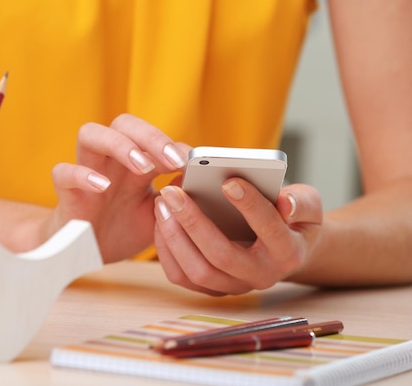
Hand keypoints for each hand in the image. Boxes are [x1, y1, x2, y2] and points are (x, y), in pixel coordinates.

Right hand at [49, 114, 188, 262]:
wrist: (90, 254)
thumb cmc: (125, 229)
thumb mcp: (159, 215)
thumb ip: (177, 197)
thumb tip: (200, 179)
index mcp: (135, 162)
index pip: (152, 137)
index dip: (172, 145)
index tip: (191, 163)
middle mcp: (110, 160)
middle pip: (123, 123)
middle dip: (150, 136)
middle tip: (171, 160)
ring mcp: (86, 171)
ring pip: (90, 133)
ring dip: (118, 144)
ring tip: (141, 166)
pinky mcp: (66, 191)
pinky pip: (64, 171)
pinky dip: (82, 174)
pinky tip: (102, 186)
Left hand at [154, 179, 322, 294]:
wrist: (285, 247)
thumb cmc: (294, 218)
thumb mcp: (308, 205)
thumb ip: (301, 201)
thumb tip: (285, 202)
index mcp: (288, 253)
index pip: (269, 229)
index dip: (250, 205)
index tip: (227, 181)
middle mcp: (261, 276)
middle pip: (222, 256)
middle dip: (194, 222)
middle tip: (173, 191)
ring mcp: (234, 286)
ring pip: (197, 270)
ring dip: (174, 236)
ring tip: (162, 203)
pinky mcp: (212, 288)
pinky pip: (181, 276)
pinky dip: (166, 249)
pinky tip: (160, 219)